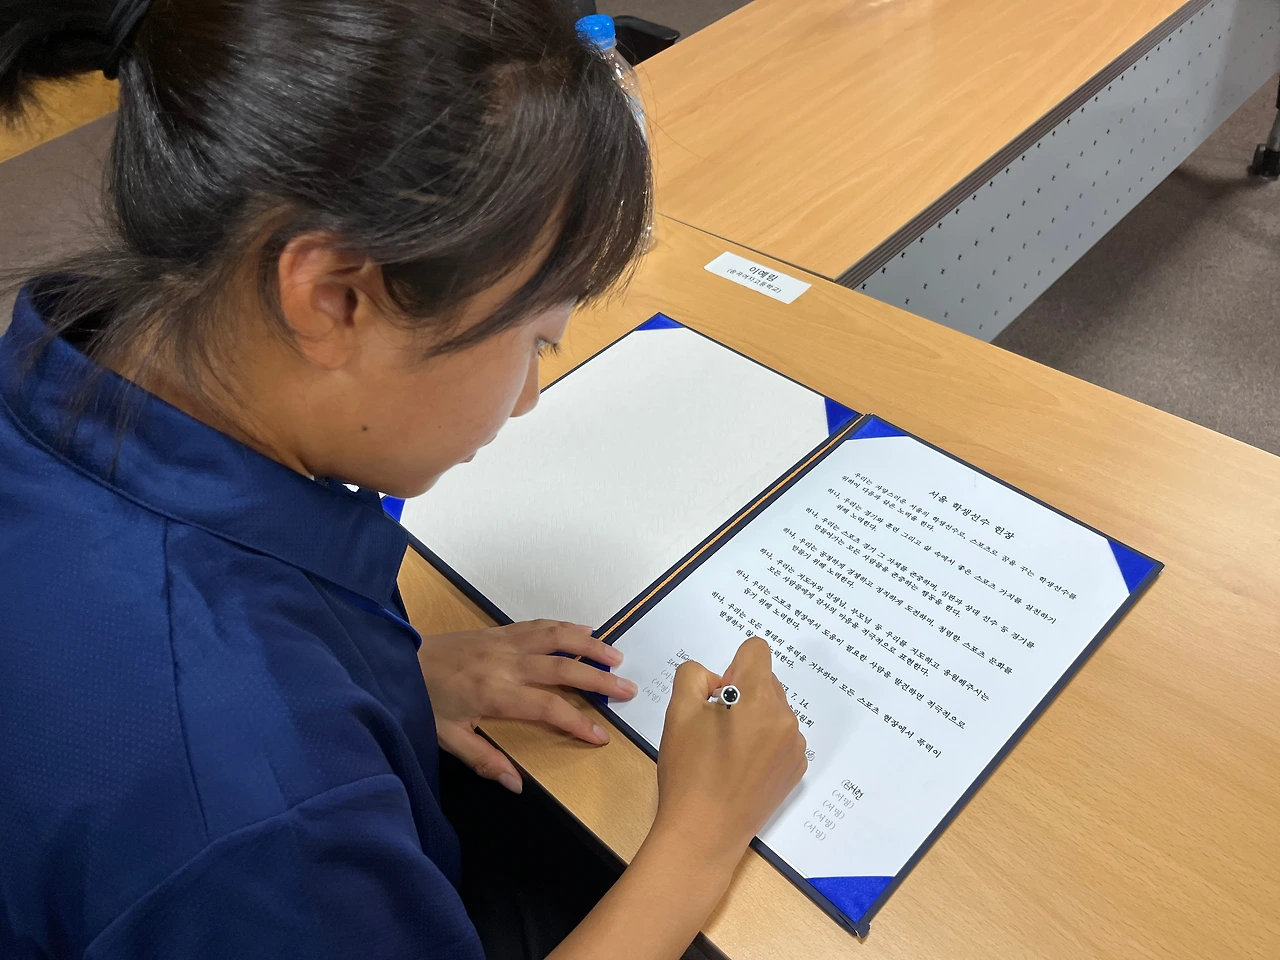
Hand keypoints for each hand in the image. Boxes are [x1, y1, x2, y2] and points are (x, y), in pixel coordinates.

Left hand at [417, 620, 636, 792]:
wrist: (399, 659)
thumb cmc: (423, 700)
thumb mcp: (447, 737)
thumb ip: (484, 759)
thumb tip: (516, 785)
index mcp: (495, 693)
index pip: (548, 708)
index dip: (577, 722)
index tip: (601, 735)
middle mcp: (507, 663)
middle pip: (563, 668)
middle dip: (599, 679)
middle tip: (628, 689)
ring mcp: (505, 642)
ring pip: (556, 638)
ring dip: (590, 646)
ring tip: (617, 656)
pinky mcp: (500, 630)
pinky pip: (539, 625)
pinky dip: (565, 627)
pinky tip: (584, 631)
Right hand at [651, 636, 807, 865]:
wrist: (704, 833)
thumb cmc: (689, 771)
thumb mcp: (679, 711)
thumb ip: (694, 675)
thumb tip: (718, 682)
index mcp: (759, 698)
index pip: (756, 650)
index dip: (731, 665)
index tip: (716, 696)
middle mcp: (786, 718)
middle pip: (766, 681)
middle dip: (741, 692)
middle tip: (714, 727)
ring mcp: (794, 747)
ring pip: (774, 710)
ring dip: (753, 717)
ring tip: (726, 751)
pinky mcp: (796, 770)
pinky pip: (781, 737)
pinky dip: (764, 742)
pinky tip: (741, 768)